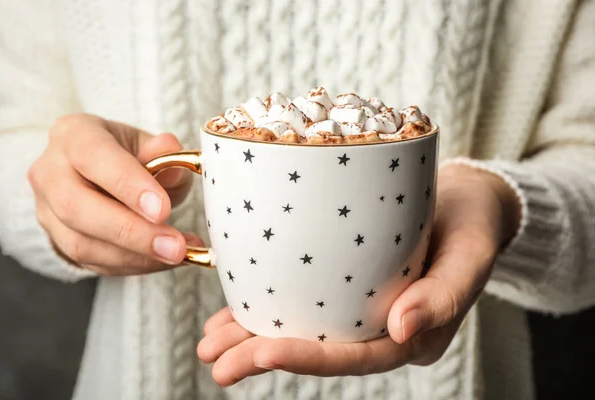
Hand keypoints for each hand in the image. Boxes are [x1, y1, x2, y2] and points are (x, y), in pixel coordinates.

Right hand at [28, 113, 200, 274]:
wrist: (102, 177)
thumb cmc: (129, 157)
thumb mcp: (149, 145)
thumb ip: (162, 152)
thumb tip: (170, 149)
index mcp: (74, 134)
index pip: (93, 156)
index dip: (127, 184)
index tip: (162, 210)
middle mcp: (50, 171)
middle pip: (77, 208)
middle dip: (131, 232)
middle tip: (174, 246)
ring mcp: (48, 210)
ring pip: (82, 244)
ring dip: (136, 256)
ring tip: (178, 254)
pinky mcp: (58, 242)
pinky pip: (93, 263)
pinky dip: (134, 265)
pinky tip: (163, 260)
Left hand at [197, 163, 520, 385]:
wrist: (467, 199)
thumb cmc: (473, 224)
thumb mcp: (472, 253)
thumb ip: (445, 295)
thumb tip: (402, 329)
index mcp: (413, 334)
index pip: (358, 356)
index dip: (309, 359)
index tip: (262, 352)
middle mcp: (381, 327)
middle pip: (321, 349)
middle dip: (265, 355)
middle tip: (216, 360)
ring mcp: (362, 307)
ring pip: (305, 328)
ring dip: (254, 337)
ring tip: (211, 342)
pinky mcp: (347, 283)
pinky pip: (305, 299)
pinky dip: (268, 306)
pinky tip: (233, 310)